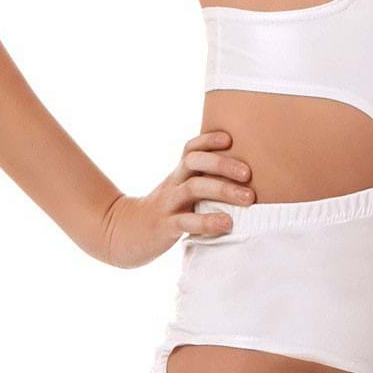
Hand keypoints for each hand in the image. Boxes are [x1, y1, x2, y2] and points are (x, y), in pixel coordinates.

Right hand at [98, 125, 254, 268]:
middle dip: (223, 164)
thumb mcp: (178, 192)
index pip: (190, 149)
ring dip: (222, 190)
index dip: (208, 140)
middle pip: (194, 163)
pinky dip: (207, 221)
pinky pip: (186, 222)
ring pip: (192, 189)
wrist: (124, 234)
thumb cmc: (163, 212)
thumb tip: (242, 178)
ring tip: (248, 198)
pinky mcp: (164, 227)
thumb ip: (202, 183)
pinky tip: (227, 223)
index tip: (230, 139)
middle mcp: (172, 184)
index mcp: (178, 174)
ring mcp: (167, 205)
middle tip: (248, 173)